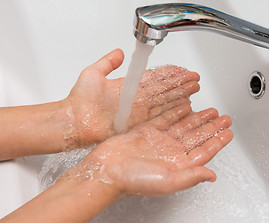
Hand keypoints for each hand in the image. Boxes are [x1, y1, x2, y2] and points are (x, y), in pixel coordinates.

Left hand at [64, 49, 199, 147]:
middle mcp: (136, 100)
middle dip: (180, 83)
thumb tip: (118, 51)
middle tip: (195, 79)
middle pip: (163, 89)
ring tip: (194, 89)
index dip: (169, 73)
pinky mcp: (138, 124)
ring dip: (181, 94)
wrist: (73, 121)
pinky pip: (159, 115)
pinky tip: (185, 105)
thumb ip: (108, 63)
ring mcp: (138, 112)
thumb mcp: (94, 74)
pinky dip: (173, 110)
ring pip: (165, 101)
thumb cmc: (79, 101)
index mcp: (128, 87)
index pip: (154, 78)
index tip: (182, 69)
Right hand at [70, 103, 232, 197]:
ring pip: (185, 125)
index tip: (229, 132)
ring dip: (199, 118)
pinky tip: (187, 106)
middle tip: (225, 118)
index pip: (204, 151)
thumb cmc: (133, 179)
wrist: (106, 169)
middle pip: (198, 136)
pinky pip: (167, 118)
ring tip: (212, 111)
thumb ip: (191, 176)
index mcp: (179, 164)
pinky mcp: (148, 130)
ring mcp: (160, 140)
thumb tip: (212, 175)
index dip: (218, 141)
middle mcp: (171, 152)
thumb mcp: (167, 181)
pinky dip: (178, 111)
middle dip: (212, 126)